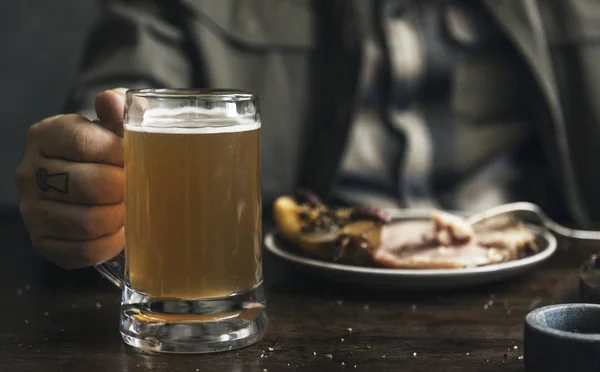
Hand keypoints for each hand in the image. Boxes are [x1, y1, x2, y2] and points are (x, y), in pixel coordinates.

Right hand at [15, 88, 127, 268]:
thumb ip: (117, 109)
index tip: (136, 159)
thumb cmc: (107, 149)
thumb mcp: (113, 123)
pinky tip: (120, 232)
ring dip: (118, 218)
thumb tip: (112, 101)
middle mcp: (30, 172)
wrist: (93, 178)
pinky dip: (109, 244)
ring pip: (84, 222)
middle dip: (123, 189)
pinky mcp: (42, 241)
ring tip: (132, 209)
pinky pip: (80, 251)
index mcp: (46, 135)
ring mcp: (32, 209)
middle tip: (139, 189)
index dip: (119, 154)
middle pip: (88, 185)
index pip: (85, 143)